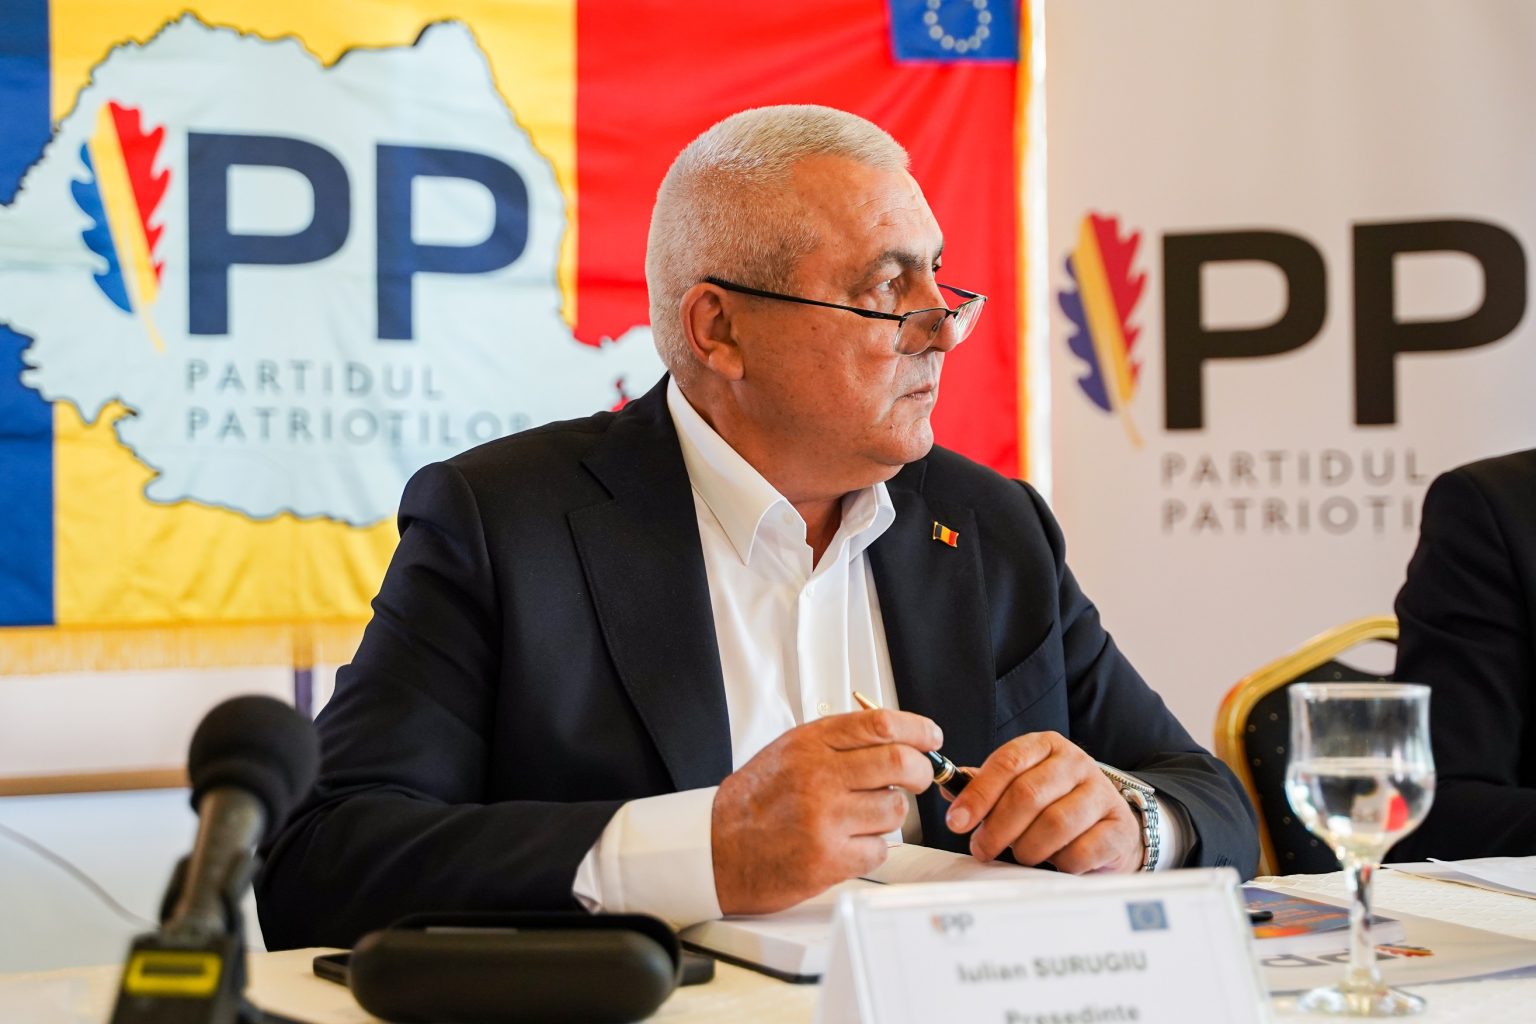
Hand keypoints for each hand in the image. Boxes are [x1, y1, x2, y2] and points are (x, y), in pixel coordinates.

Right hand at [711, 708, 941, 914]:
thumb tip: (893, 737)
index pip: (880, 724)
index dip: (917, 729)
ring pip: (895, 809)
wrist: (716, 849)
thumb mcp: (788, 752)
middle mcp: (818, 777)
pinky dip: (872, 847)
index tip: (930, 737)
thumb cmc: (753, 802)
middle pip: (900, 763)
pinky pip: (880, 848)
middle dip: (921, 771)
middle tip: (918, 777)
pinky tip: (848, 843)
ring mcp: (825, 819)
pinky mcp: (829, 859)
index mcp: (809, 744)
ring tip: (863, 816)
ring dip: (889, 813)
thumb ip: (836, 742)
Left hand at [943, 731, 1142, 872]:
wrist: (1109, 824)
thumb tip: (950, 791)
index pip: (1006, 763)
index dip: (977, 795)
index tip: (957, 822)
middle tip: (982, 848)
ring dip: (1027, 848)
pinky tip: (1054, 862)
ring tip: (1020, 854)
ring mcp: (1101, 793)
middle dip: (997, 828)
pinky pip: (1081, 852)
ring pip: (1054, 824)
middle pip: (1028, 795)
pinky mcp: (1119, 827)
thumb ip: (985, 787)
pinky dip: (1059, 864)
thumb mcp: (1020, 785)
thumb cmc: (1055, 803)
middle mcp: (1076, 762)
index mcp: (1045, 746)